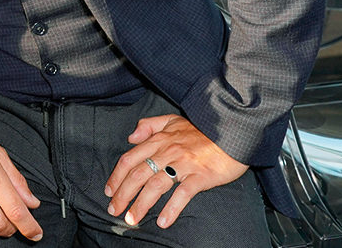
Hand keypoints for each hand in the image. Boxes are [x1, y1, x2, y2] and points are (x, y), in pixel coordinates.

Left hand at [105, 114, 248, 228]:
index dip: (116, 176)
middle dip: (123, 194)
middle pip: (137, 175)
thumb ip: (149, 125)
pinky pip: (182, 194)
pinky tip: (163, 221)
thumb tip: (130, 137)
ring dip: (141, 204)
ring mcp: (183, 164)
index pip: (129, 159)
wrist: (233, 130)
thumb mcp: (172, 120)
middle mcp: (167, 151)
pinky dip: (171, 209)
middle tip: (114, 210)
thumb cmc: (203, 129)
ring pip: (155, 186)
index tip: (109, 191)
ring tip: (132, 219)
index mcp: (158, 140)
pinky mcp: (201, 175)